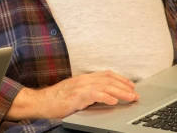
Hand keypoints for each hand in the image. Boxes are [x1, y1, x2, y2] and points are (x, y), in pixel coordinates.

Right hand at [6, 71, 138, 120]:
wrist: (40, 102)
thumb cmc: (56, 99)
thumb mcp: (75, 92)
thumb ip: (88, 91)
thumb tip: (106, 95)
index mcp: (83, 79)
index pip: (106, 75)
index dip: (121, 79)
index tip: (132, 85)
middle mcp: (82, 81)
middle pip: (108, 80)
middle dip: (124, 86)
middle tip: (136, 94)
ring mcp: (79, 88)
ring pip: (104, 86)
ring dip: (120, 92)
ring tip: (130, 97)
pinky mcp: (75, 97)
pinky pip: (93, 95)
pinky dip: (105, 97)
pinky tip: (113, 101)